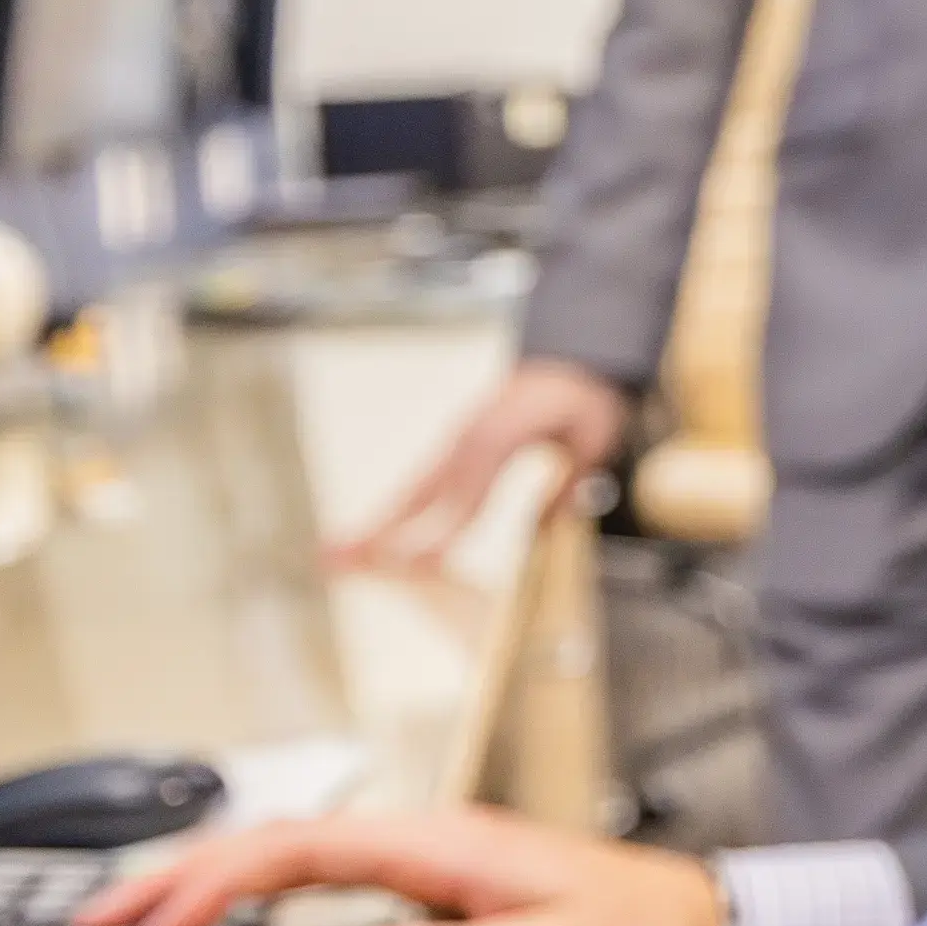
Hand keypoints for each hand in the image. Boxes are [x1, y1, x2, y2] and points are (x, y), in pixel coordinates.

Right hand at [74, 806, 731, 925]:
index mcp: (436, 847)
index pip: (296, 851)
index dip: (215, 882)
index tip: (153, 922)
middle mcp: (420, 842)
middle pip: (274, 844)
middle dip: (180, 874)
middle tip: (99, 919)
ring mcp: (422, 860)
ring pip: (290, 859)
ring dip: (212, 884)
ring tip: (136, 922)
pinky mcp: (430, 887)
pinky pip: (320, 882)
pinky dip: (260, 901)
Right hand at [342, 360, 629, 570]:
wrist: (571, 358)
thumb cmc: (582, 397)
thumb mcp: (594, 433)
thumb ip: (573, 477)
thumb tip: (553, 518)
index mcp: (498, 434)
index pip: (465, 496)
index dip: (441, 533)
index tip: (416, 567)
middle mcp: (466, 440)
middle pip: (418, 496)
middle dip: (378, 532)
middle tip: (334, 557)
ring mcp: (455, 444)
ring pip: (410, 493)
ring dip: (373, 525)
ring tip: (332, 554)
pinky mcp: (454, 451)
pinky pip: (419, 487)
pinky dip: (392, 514)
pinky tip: (373, 540)